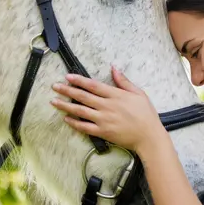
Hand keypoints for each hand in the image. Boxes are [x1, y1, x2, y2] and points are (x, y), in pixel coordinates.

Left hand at [50, 66, 164, 152]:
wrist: (149, 136)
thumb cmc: (146, 114)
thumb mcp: (138, 93)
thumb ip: (124, 81)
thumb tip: (114, 68)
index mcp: (115, 95)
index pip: (93, 85)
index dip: (79, 80)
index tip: (68, 76)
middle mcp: (107, 107)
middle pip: (83, 97)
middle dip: (67, 91)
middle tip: (55, 87)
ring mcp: (103, 120)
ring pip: (80, 111)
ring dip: (66, 105)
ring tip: (54, 101)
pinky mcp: (102, 132)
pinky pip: (85, 127)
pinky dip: (74, 123)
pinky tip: (66, 118)